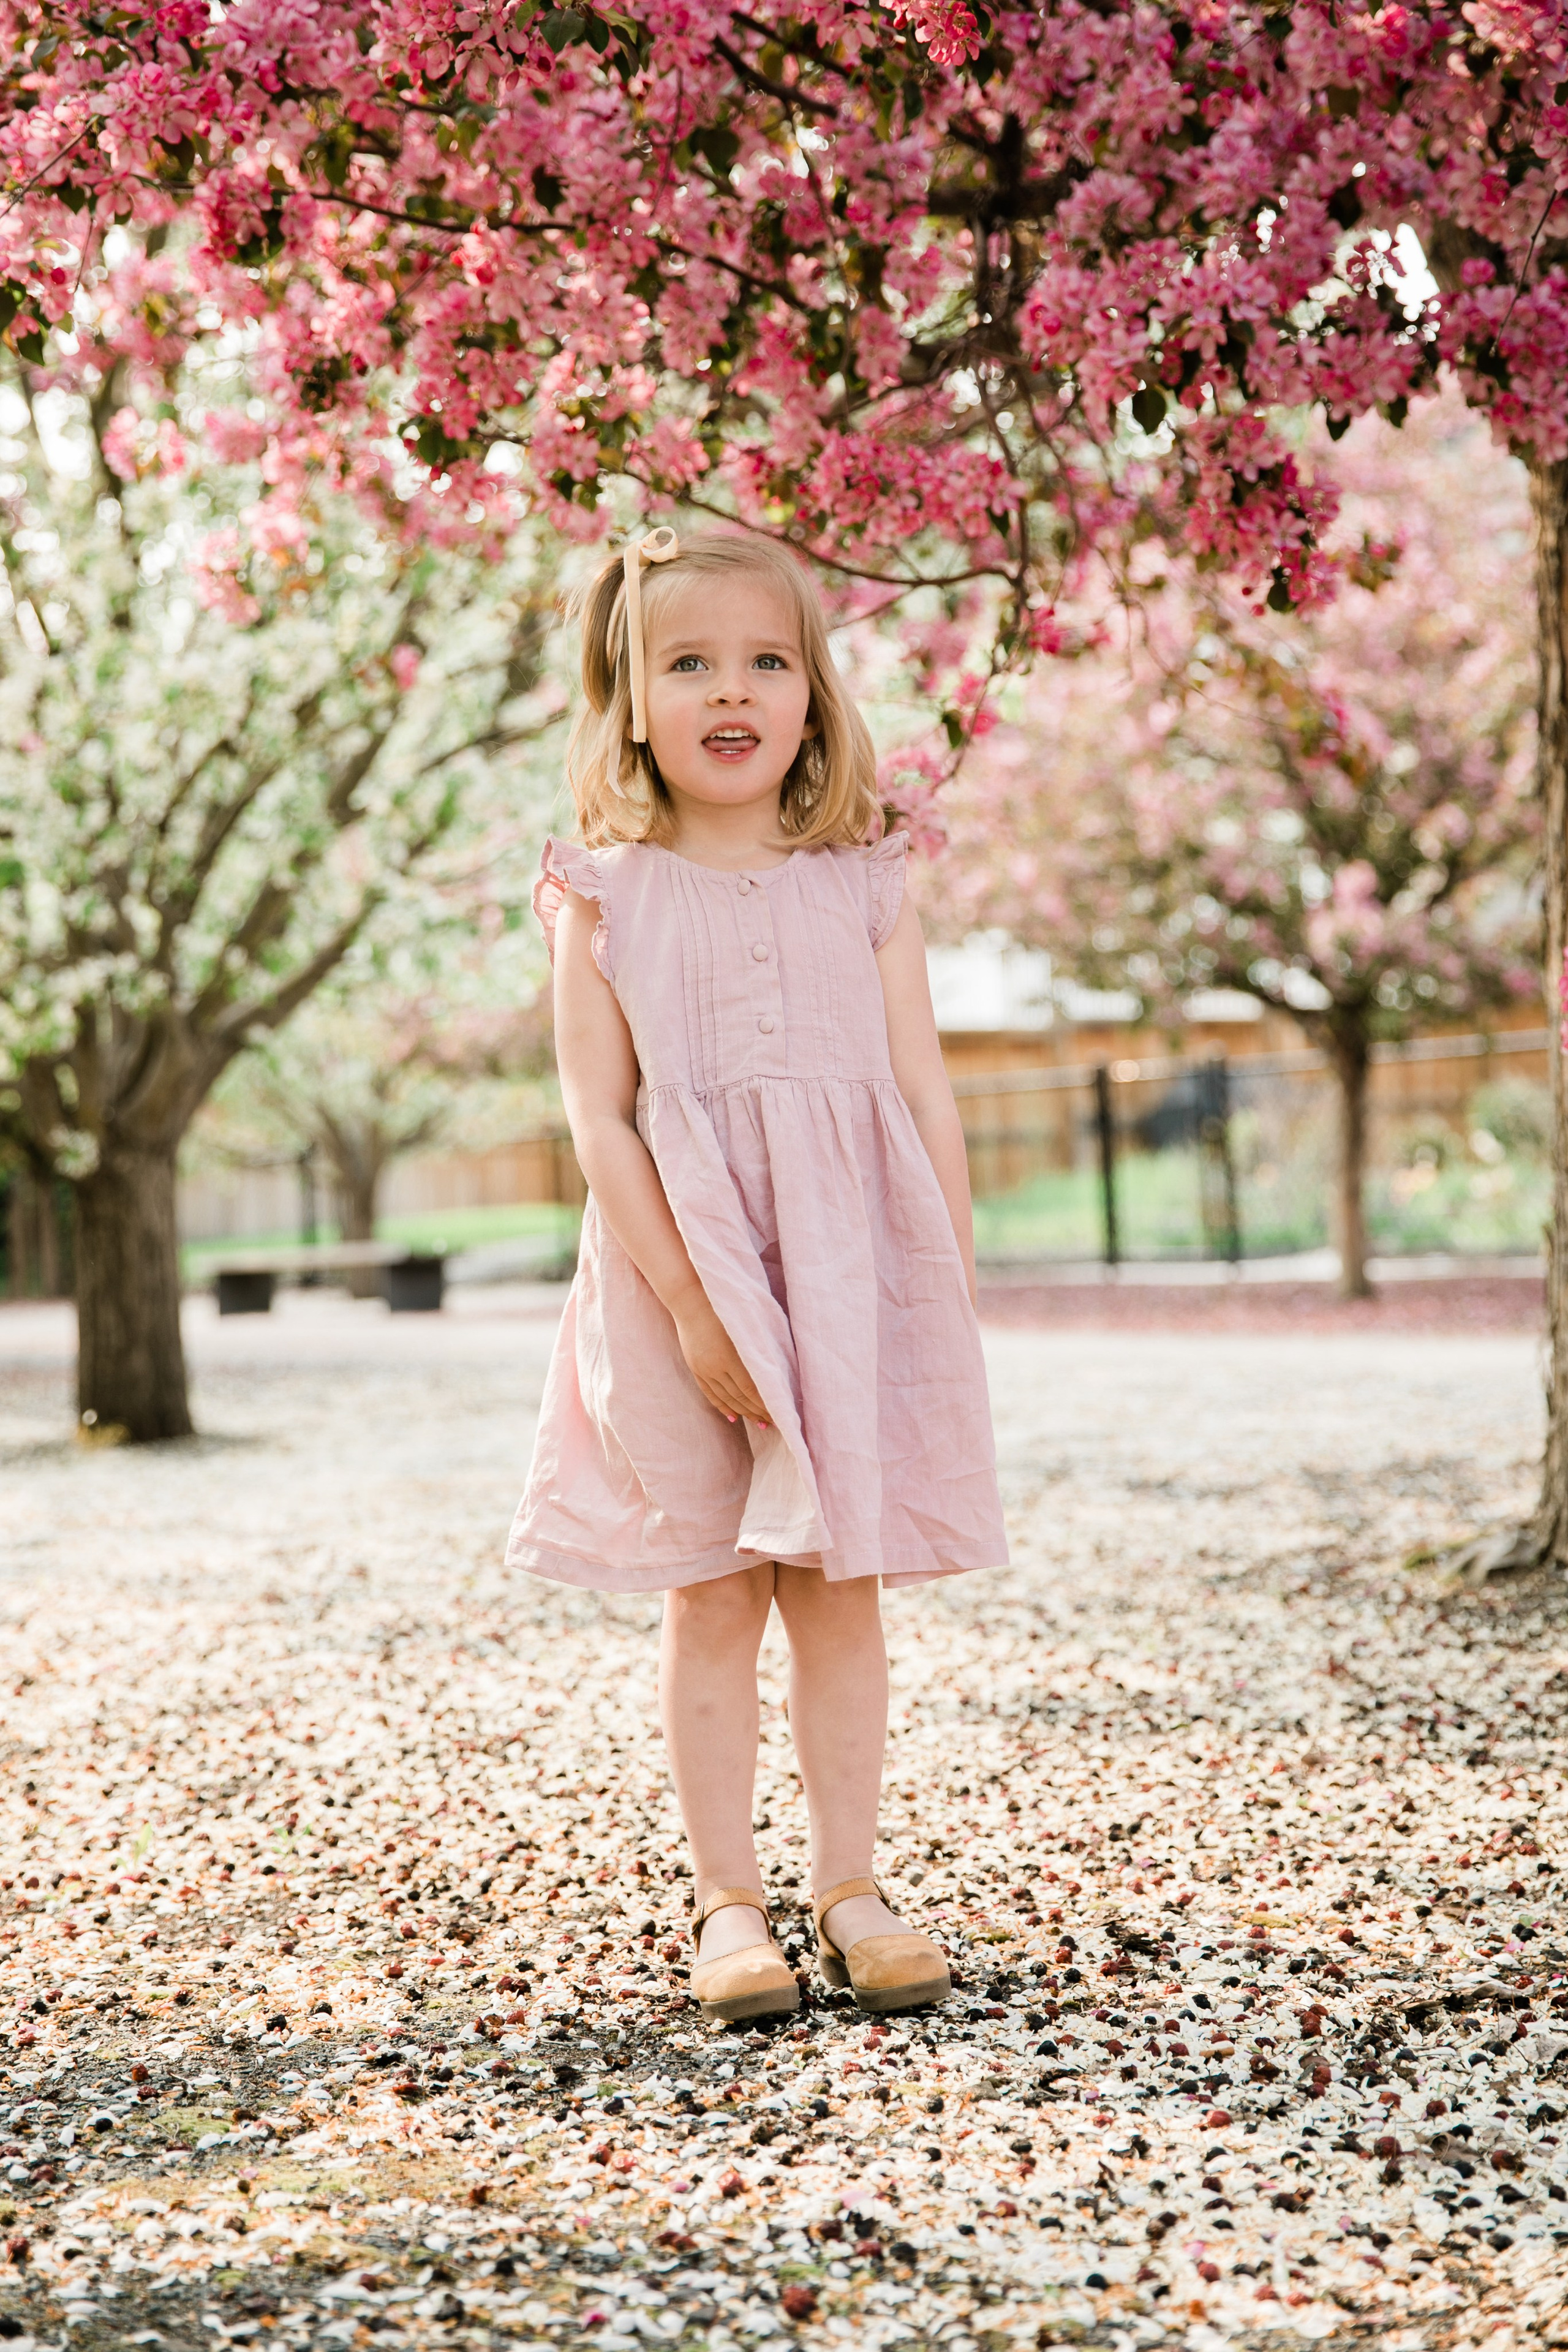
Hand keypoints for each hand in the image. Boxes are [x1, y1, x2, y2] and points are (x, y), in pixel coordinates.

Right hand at [673, 1296, 769, 1425]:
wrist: (690, 1299)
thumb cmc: (725, 1306)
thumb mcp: (747, 1324)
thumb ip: (760, 1346)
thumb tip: (779, 1367)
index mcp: (732, 1355)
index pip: (753, 1390)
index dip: (766, 1405)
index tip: (780, 1414)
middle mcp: (716, 1366)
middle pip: (741, 1397)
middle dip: (758, 1412)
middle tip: (774, 1423)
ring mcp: (704, 1369)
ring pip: (726, 1398)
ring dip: (743, 1412)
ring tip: (759, 1423)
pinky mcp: (696, 1368)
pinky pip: (710, 1394)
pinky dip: (722, 1407)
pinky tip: (733, 1417)